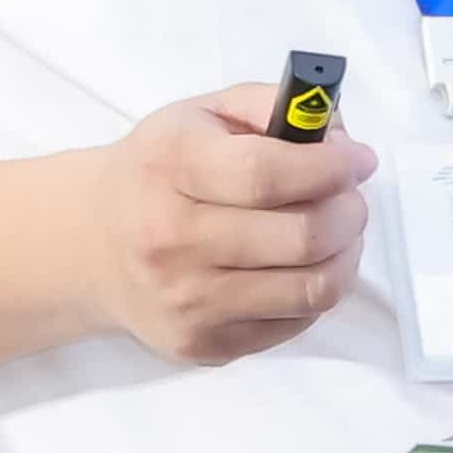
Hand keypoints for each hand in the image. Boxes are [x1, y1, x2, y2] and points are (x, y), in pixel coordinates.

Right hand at [80, 84, 375, 366]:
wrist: (93, 245)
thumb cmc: (160, 171)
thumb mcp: (202, 114)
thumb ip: (272, 107)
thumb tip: (339, 136)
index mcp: (168, 167)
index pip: (266, 174)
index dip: (329, 167)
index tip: (359, 159)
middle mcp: (170, 240)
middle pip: (301, 236)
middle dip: (350, 211)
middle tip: (352, 197)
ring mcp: (187, 301)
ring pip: (312, 289)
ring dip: (346, 255)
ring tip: (339, 232)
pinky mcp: (204, 345)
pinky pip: (296, 322)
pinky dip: (316, 290)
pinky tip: (301, 265)